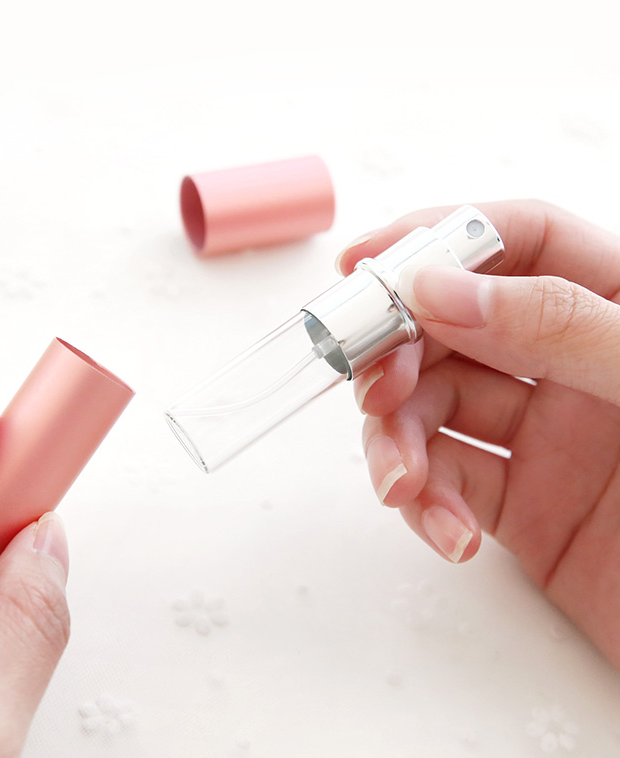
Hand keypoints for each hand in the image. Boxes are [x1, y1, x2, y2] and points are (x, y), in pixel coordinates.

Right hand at [337, 200, 619, 666]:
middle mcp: (569, 367)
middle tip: (376, 389)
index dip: (436, 240)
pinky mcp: (522, 506)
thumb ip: (558, 324)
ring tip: (402, 483)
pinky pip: (449, 486)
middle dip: (398, 355)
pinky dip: (429, 506)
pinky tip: (450, 534)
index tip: (366, 267)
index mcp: (616, 310)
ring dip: (398, 441)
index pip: (519, 244)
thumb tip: (438, 288)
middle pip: (451, 329)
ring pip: (432, 408)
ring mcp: (542, 437)